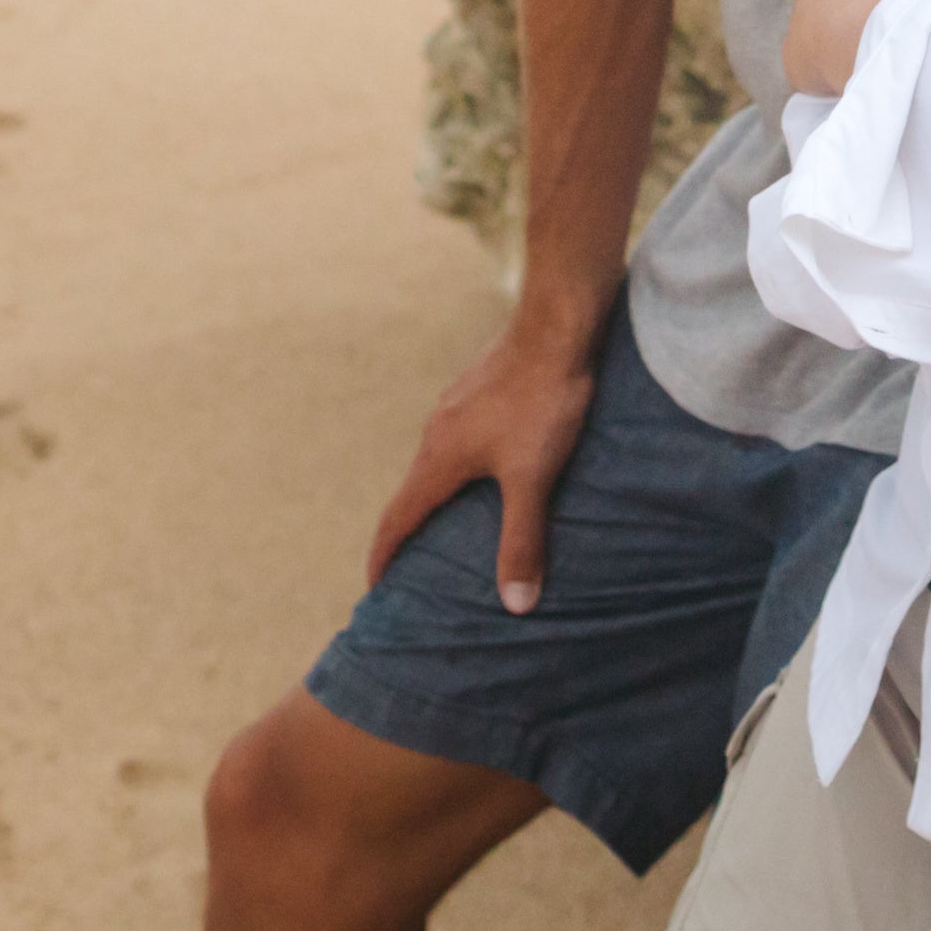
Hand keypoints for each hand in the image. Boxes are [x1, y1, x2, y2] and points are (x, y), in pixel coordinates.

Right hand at [364, 308, 600, 614]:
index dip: (385, 557)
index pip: (399, 519)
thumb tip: (515, 604)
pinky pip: (458, 440)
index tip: (375, 588)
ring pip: (437, 463)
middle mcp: (436, 432)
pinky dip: (461, 470)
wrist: (556, 325)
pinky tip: (489, 471)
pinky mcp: (477, 390)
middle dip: (409, 532)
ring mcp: (455, 407)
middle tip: (412, 568)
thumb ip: (522, 540)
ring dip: (437, 497)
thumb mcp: (533, 478)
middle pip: (413, 491)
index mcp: (439, 458)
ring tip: (451, 524)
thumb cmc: (542, 402)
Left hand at [780, 0, 930, 98]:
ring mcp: (804, 18)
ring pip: (825, 28)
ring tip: (880, 54)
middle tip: (896, 19)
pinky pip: (814, 65)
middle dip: (861, 2)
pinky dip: (830, 70)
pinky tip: (855, 78)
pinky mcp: (798, 58)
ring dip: (846, 37)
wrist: (873, 10)